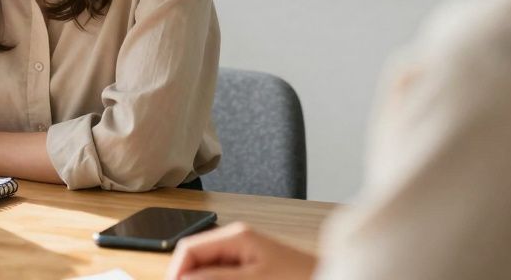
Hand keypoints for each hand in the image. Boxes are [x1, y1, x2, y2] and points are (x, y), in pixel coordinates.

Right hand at [164, 222, 316, 279]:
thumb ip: (217, 277)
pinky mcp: (249, 269)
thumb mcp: (255, 279)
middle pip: (195, 260)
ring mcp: (242, 256)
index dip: (176, 271)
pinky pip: (221, 275)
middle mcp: (236, 242)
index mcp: (235, 236)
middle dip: (187, 277)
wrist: (334, 279)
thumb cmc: (301, 277)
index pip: (189, 248)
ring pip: (207, 270)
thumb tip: (183, 277)